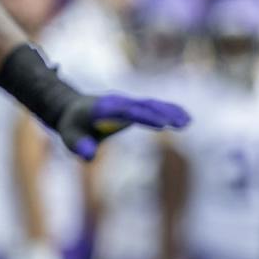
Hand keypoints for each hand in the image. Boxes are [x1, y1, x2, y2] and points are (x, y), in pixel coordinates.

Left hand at [54, 94, 189, 159]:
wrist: (71, 109)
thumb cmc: (73, 126)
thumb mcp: (70, 137)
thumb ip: (80, 145)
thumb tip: (89, 156)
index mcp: (104, 107)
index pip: (127, 111)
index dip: (145, 117)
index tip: (162, 125)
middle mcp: (119, 102)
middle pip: (144, 105)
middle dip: (163, 114)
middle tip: (182, 125)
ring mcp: (128, 102)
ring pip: (152, 104)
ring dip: (170, 111)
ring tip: (188, 122)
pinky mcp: (134, 106)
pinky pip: (154, 107)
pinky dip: (169, 110)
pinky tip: (185, 118)